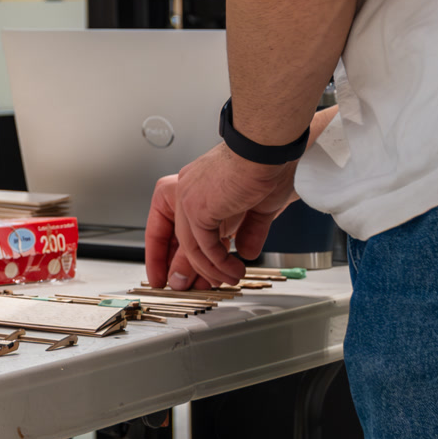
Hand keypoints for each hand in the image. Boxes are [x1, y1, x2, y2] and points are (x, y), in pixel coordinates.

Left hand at [144, 142, 299, 289]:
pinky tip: (233, 271)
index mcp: (193, 186)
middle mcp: (184, 191)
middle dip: (188, 269)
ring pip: (191, 247)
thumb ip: (248, 229)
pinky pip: (204, 247)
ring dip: (211, 269)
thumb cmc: (266, 166)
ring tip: (229, 280)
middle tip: (201, 287)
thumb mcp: (257, 206)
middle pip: (178, 239)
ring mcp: (188, 200)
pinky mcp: (197, 210)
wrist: (267, 151)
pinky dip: (219, 264)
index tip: (172, 274)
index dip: (169, 252)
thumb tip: (245, 250)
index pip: (172, 225)